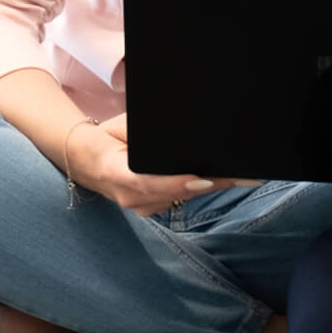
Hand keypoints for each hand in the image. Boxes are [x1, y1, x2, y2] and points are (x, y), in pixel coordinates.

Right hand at [67, 113, 237, 216]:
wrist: (85, 160)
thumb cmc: (107, 137)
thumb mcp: (122, 125)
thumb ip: (146, 128)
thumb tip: (178, 124)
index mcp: (117, 173)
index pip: (150, 182)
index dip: (179, 183)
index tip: (205, 178)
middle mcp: (130, 197)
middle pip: (177, 192)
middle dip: (213, 183)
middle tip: (246, 175)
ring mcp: (140, 207)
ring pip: (184, 197)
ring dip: (214, 187)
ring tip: (246, 176)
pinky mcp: (150, 208)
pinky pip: (181, 199)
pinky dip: (202, 188)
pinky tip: (227, 179)